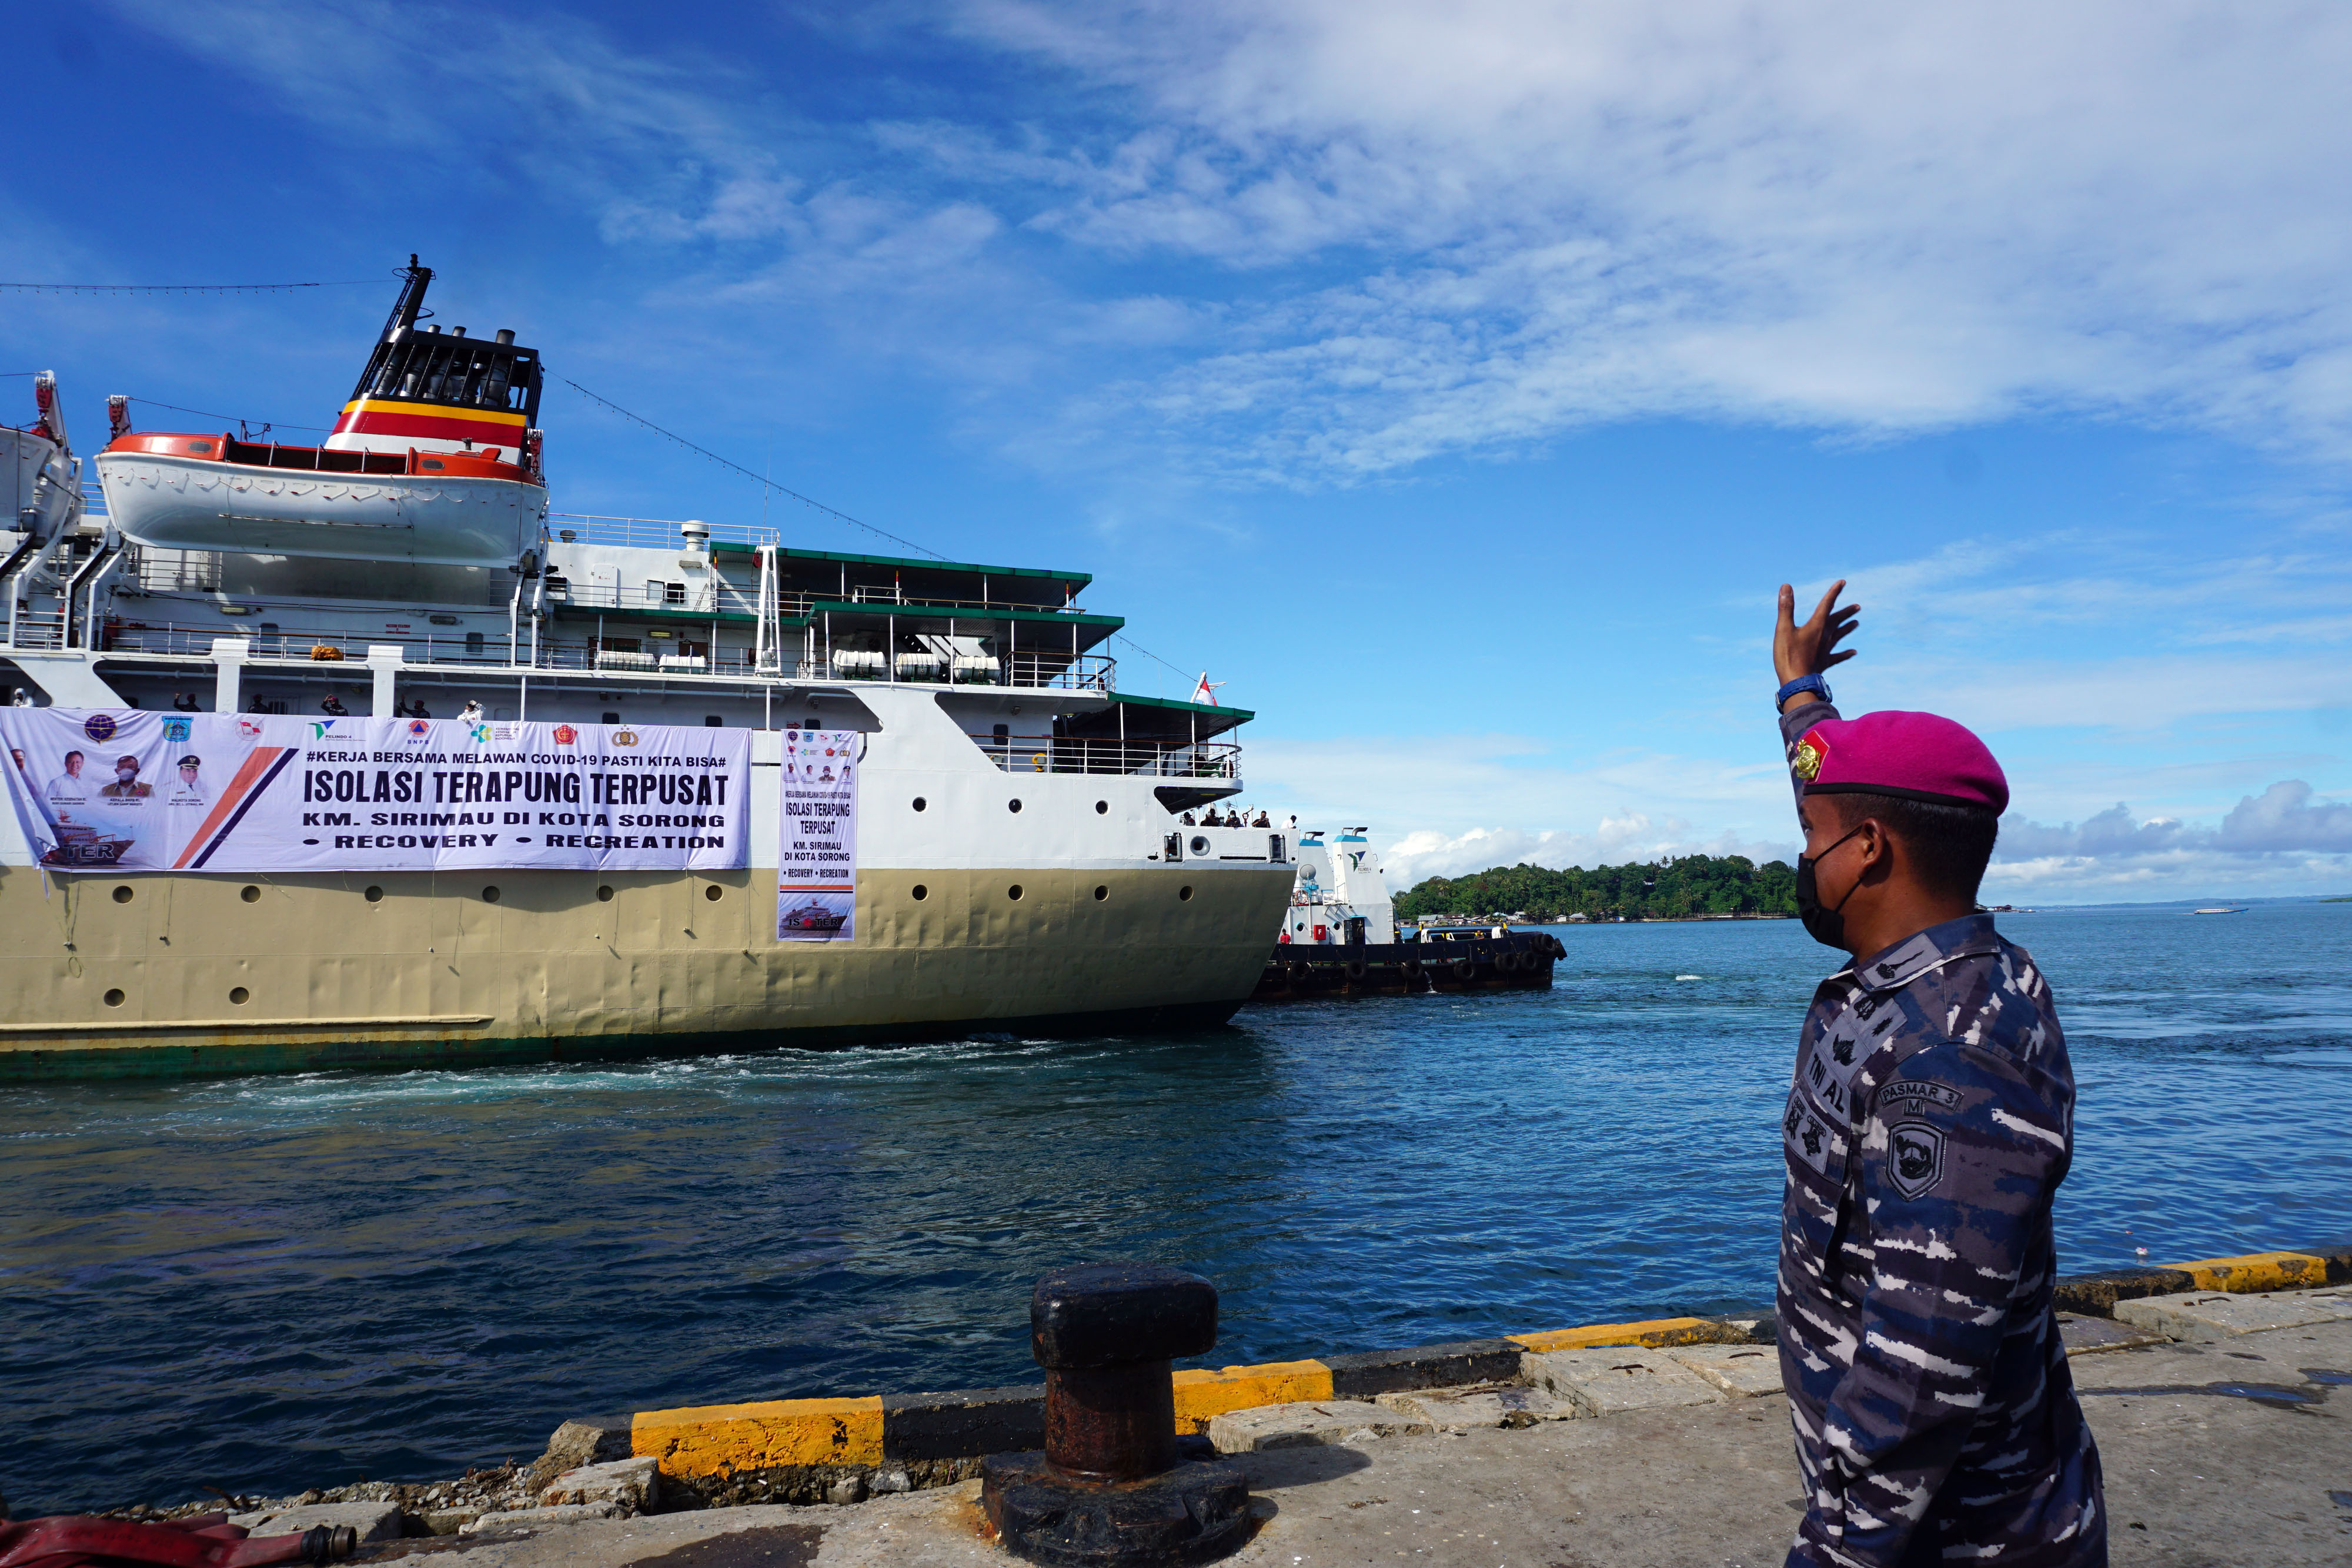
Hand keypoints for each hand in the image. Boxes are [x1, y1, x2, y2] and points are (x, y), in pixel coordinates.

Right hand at [1775, 579, 1858, 695]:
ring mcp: (1826, 650)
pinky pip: (1838, 657)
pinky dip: (1846, 654)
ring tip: (1857, 623)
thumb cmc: (1789, 656)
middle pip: (1837, 621)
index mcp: (1816, 626)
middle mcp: (1824, 636)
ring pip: (1840, 636)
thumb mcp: (1783, 629)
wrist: (1797, 683)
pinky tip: (1854, 652)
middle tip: (1857, 606)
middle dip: (1846, 612)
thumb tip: (1786, 586)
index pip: (1827, 605)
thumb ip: (1786, 608)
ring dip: (1848, 628)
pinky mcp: (1824, 662)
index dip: (1834, 593)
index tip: (1842, 583)